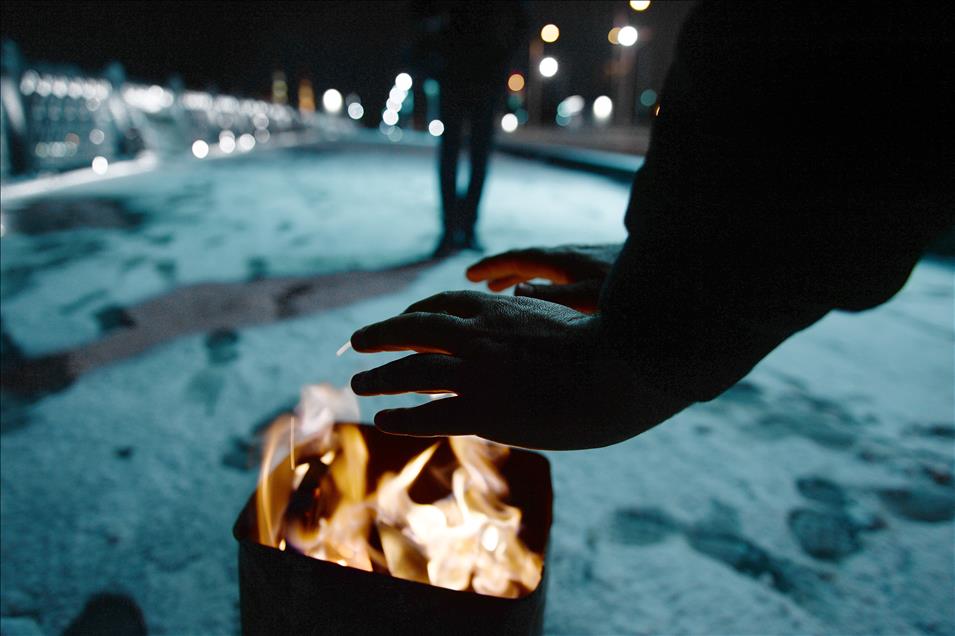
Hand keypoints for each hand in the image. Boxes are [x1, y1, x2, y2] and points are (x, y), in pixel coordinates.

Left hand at [350, 290, 681, 449]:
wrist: (622, 367)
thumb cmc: (605, 341)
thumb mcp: (560, 313)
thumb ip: (531, 309)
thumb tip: (520, 297)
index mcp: (498, 310)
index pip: (441, 305)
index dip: (414, 314)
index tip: (400, 322)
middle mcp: (478, 336)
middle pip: (413, 330)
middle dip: (381, 335)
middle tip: (358, 342)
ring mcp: (478, 374)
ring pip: (411, 371)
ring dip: (380, 376)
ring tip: (360, 382)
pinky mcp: (485, 412)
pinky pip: (429, 415)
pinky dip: (401, 416)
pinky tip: (383, 419)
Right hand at [466, 244, 621, 313]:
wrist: (675, 272)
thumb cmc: (634, 292)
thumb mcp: (592, 299)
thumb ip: (555, 297)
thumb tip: (518, 290)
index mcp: (564, 262)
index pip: (518, 259)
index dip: (492, 266)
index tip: (469, 274)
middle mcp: (571, 256)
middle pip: (526, 260)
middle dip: (499, 270)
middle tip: (475, 281)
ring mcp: (584, 259)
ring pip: (541, 265)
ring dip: (518, 274)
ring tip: (498, 288)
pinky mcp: (597, 267)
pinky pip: (555, 271)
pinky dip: (538, 278)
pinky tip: (543, 290)